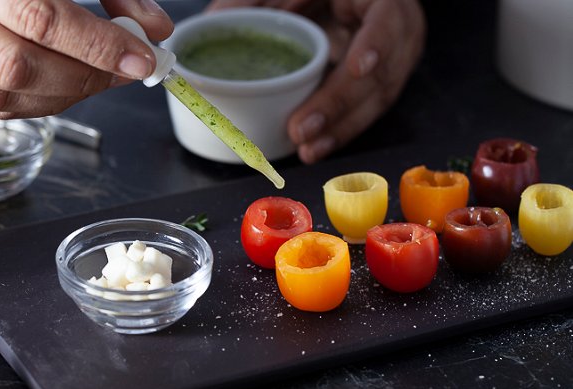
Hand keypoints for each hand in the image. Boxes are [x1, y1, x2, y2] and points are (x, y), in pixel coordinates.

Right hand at [0, 0, 173, 118]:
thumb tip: (155, 29)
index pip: (39, 17)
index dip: (97, 45)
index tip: (141, 57)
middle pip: (14, 65)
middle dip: (83, 77)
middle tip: (123, 71)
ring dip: (62, 96)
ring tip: (97, 78)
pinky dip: (34, 103)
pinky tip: (62, 85)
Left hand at [206, 0, 425, 163]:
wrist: (348, 1)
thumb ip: (255, 0)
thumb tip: (215, 21)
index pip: (387, 19)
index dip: (376, 43)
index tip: (357, 68)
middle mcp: (398, 28)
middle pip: (381, 72)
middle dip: (338, 104)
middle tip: (302, 130)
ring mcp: (397, 58)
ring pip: (376, 99)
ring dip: (340, 128)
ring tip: (307, 149)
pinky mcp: (386, 82)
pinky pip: (367, 110)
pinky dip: (340, 130)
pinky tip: (317, 146)